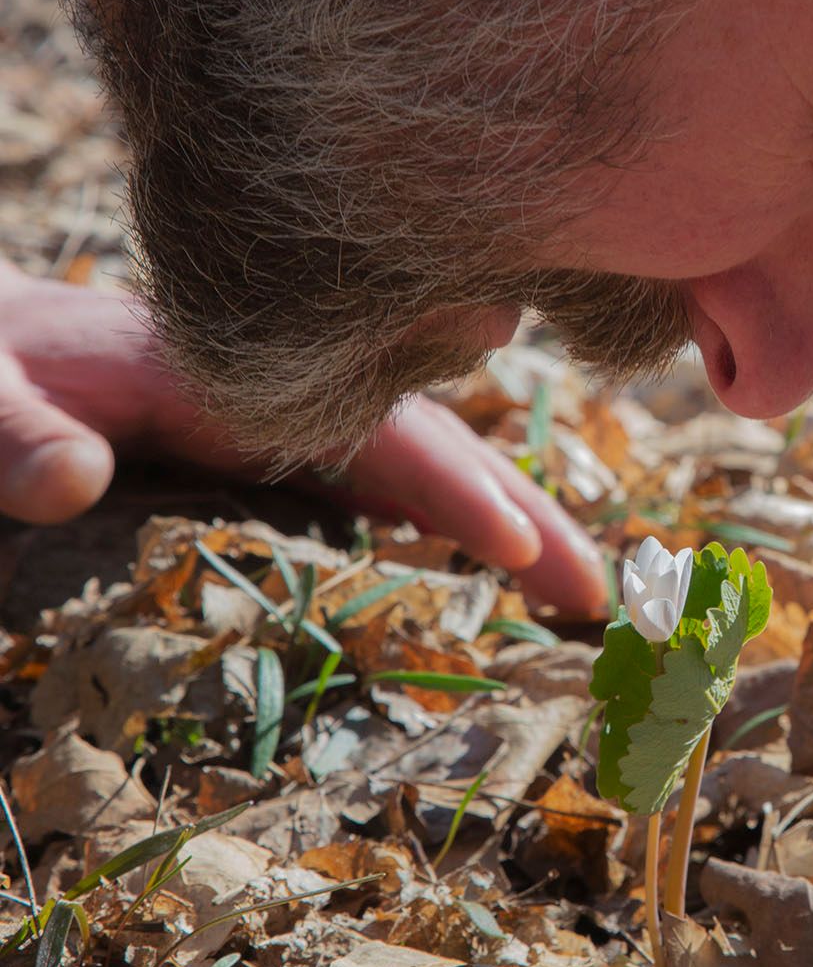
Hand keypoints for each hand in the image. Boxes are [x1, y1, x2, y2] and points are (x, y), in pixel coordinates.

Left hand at [0, 263, 606, 615]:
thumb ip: (12, 426)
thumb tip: (76, 476)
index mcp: (230, 371)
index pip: (369, 429)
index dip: (446, 486)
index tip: (516, 545)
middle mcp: (280, 391)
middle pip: (428, 445)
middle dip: (518, 513)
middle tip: (599, 595)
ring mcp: (281, 420)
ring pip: (418, 464)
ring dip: (503, 518)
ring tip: (574, 587)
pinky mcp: (267, 447)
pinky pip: (379, 482)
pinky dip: (444, 517)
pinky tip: (476, 559)